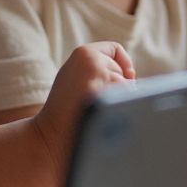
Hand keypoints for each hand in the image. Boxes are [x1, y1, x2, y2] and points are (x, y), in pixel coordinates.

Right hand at [32, 41, 135, 179]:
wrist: (50, 137)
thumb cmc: (65, 112)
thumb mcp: (76, 77)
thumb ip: (98, 69)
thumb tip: (135, 78)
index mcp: (82, 53)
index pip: (115, 49)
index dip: (122, 64)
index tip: (121, 79)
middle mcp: (92, 59)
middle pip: (125, 71)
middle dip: (119, 89)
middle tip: (96, 104)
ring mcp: (100, 76)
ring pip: (130, 88)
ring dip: (120, 103)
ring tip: (96, 113)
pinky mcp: (107, 95)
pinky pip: (130, 102)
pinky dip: (122, 112)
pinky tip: (102, 119)